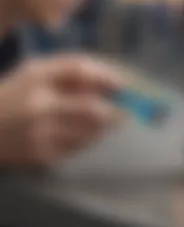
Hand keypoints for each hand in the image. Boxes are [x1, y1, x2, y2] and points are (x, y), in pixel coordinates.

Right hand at [0, 54, 125, 167]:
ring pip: (89, 132)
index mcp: (36, 77)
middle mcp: (38, 105)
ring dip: (102, 128)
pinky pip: (77, 148)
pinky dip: (86, 141)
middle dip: (115, 112)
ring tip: (102, 124)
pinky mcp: (40, 156)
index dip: (107, 77)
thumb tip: (109, 80)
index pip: (80, 71)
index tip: (123, 85)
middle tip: (126, 114)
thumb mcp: (37, 72)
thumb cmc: (14, 94)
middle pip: (91, 109)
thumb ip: (71, 71)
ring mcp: (38, 133)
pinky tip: (80, 136)